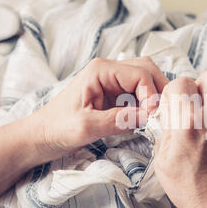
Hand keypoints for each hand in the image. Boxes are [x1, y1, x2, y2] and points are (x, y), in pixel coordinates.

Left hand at [29, 57, 168, 162]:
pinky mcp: (114, 95)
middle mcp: (109, 71)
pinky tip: (148, 119)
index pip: (141, 74)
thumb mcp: (86, 126)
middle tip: (164, 115)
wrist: (41, 137)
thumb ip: (117, 120)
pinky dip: (148, 105)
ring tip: (158, 117)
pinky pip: (139, 94)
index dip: (153, 95)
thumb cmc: (57, 128)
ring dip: (156, 97)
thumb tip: (148, 117)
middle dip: (160, 91)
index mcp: (101, 70)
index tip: (154, 118)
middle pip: (147, 70)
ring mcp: (112, 82)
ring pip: (146, 80)